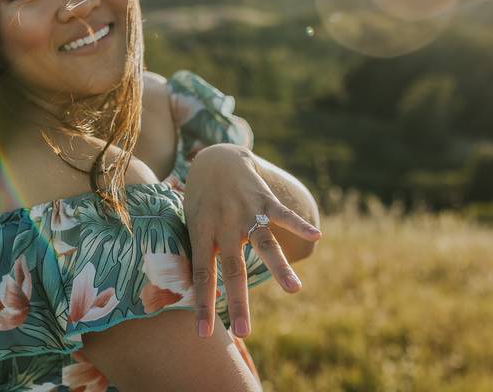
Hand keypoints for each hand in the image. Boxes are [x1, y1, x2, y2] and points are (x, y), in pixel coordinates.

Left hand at [182, 144, 322, 338]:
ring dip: (279, 267)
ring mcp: (246, 211)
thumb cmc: (201, 198)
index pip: (201, 274)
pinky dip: (299, 224)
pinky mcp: (264, 199)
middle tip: (244, 332)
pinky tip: (316, 236)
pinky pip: (283, 214)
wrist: (216, 158)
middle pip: (232, 268)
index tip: (203, 334)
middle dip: (239, 301)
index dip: (202, 304)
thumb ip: (193, 251)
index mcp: (202, 233)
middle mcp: (224, 224)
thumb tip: (176, 289)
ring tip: (294, 290)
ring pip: (263, 243)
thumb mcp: (189, 222)